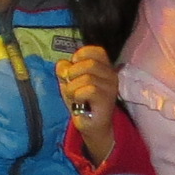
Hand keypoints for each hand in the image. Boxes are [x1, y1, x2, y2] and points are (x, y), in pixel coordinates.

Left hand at [56, 43, 118, 164]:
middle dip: (73, 74)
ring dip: (73, 88)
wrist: (90, 124)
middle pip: (89, 63)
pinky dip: (78, 95)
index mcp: (103, 67)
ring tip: (74, 97)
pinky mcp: (107, 99)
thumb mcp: (69, 81)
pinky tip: (80, 102)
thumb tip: (63, 65)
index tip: (73, 66)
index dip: (80, 55)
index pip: (96, 51)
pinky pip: (89, 90)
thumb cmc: (81, 101)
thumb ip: (64, 69)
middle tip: (71, 85)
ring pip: (87, 77)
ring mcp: (111, 87)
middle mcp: (111, 75)